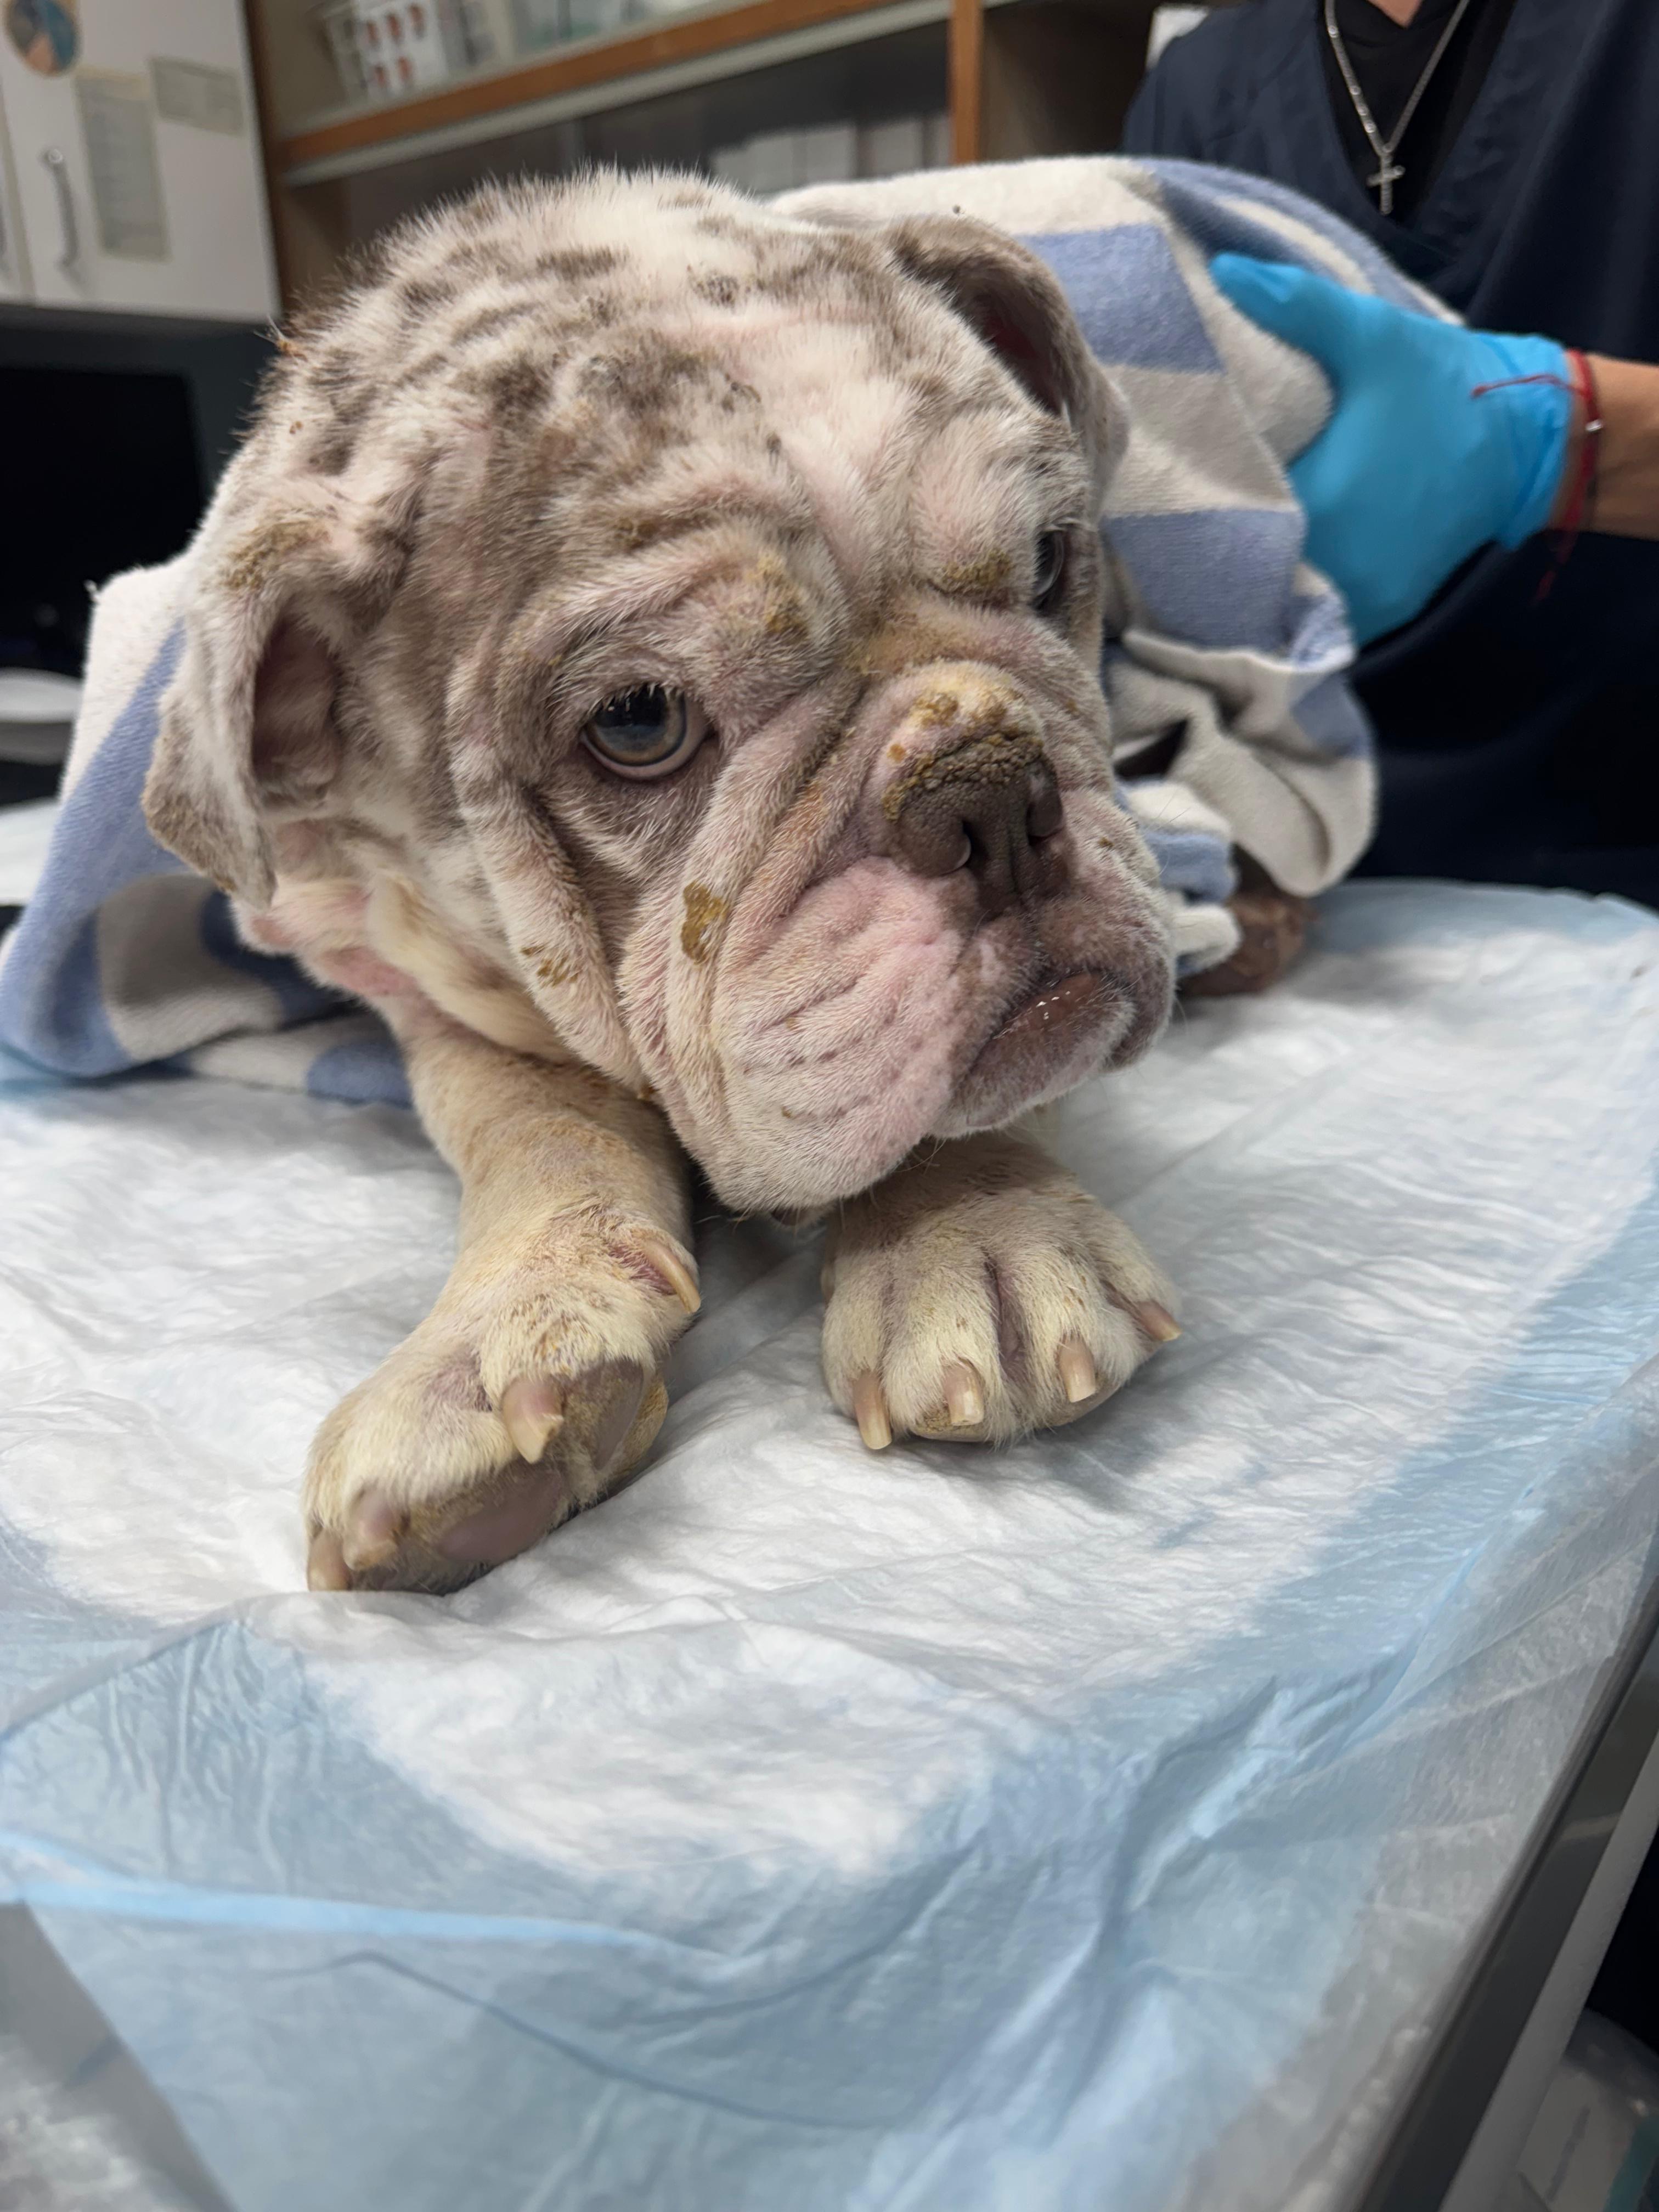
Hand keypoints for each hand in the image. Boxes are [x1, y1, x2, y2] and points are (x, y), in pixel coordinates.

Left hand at [1210, 254, 1572, 642]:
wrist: (1527, 441)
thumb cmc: (1445, 385)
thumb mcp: (1371, 335)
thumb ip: (1296, 306)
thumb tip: (1224, 273)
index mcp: (1323, 505)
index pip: (1230, 524)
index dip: (1192, 510)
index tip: (1164, 492)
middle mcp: (1339, 567)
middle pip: (1249, 575)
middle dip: (1215, 550)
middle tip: (1176, 522)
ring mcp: (1363, 598)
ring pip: (1282, 605)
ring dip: (1252, 580)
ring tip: (1215, 547)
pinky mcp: (1382, 611)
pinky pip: (1319, 617)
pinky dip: (1294, 597)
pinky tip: (1270, 567)